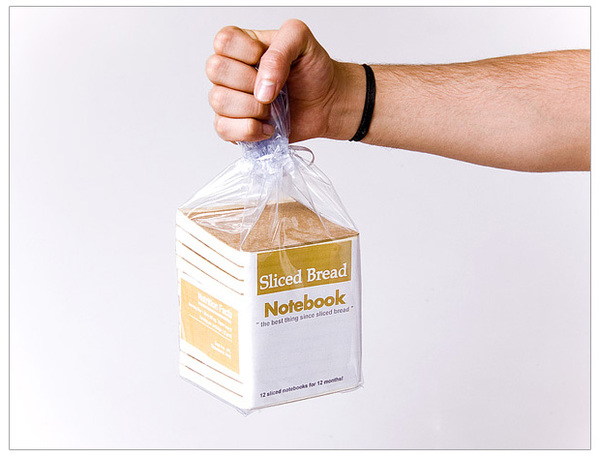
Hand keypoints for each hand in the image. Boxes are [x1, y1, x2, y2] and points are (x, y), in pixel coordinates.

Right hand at [206, 19, 360, 142]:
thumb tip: (262, 86)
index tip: (266, 58)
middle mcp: (231, 73)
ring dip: (252, 107)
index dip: (246, 52)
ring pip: (218, 100)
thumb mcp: (302, 41)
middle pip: (215, 70)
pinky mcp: (235, 127)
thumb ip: (280, 49)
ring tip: (272, 109)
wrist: (326, 102)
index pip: (223, 41)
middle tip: (273, 87)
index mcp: (242, 47)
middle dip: (249, 81)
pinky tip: (268, 127)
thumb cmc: (312, 71)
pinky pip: (223, 129)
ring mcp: (231, 101)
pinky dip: (249, 130)